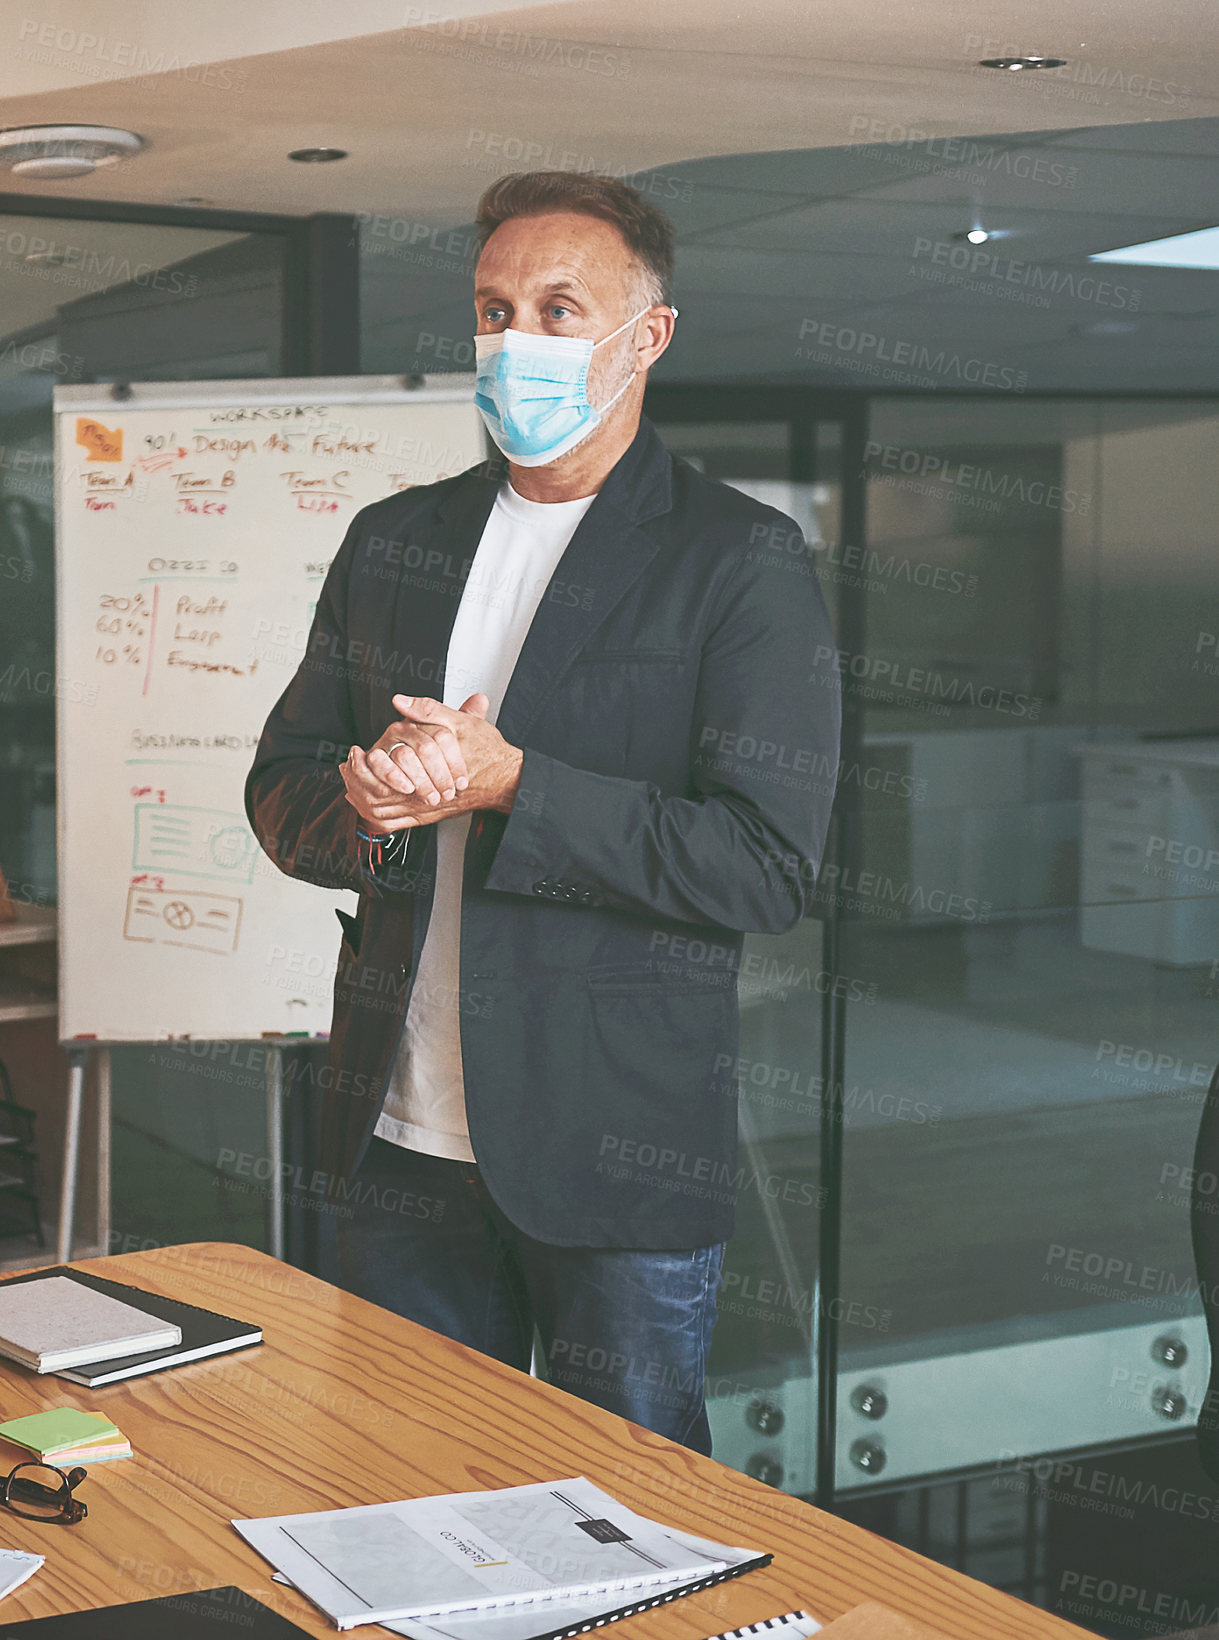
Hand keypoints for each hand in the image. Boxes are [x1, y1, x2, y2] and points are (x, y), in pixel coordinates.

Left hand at [340, 693, 522, 831]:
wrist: (507, 778)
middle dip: (358, 783)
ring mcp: (426, 807)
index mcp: (427, 767)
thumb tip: (399, 701)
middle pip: (378, 796)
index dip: (364, 765)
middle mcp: (424, 792)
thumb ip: (427, 710)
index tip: (354, 753)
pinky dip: (378, 817)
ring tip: (350, 787)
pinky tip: (368, 807)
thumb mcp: (459, 722)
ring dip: (364, 799)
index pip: (384, 771)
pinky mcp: (429, 814)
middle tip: (347, 769)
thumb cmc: (486, 751)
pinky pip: (397, 823)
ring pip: (384, 811)